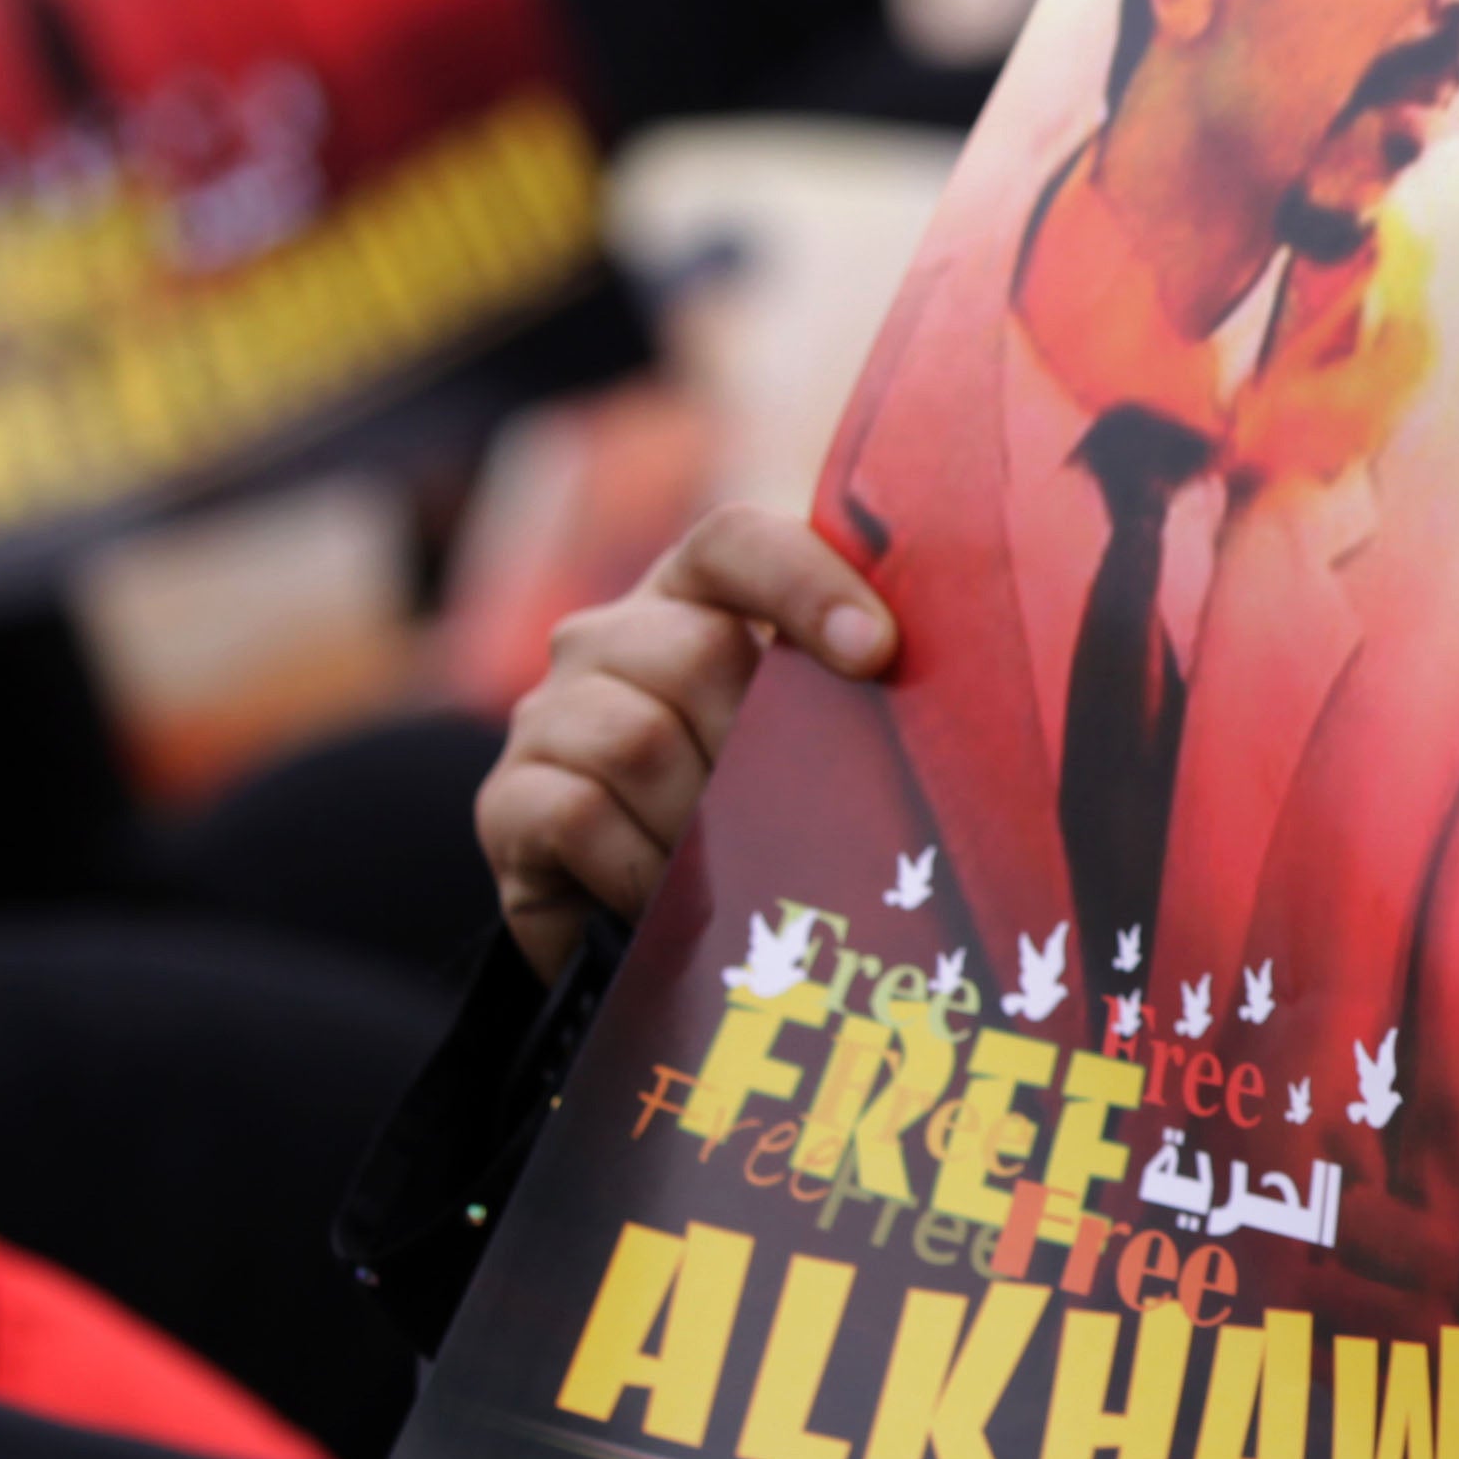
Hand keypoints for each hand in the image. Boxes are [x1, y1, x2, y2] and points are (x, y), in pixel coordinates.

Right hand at [479, 505, 894, 980]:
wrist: (635, 916)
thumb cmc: (756, 816)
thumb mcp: (811, 750)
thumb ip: (852, 707)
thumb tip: (952, 715)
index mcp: (699, 597)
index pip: (738, 542)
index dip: (806, 584)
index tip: (877, 652)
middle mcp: (612, 636)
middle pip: (697, 651)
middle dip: (760, 749)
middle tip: (793, 815)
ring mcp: (549, 713)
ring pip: (639, 740)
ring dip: (704, 822)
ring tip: (733, 867)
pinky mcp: (506, 800)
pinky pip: (579, 816)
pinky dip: (641, 869)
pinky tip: (667, 899)